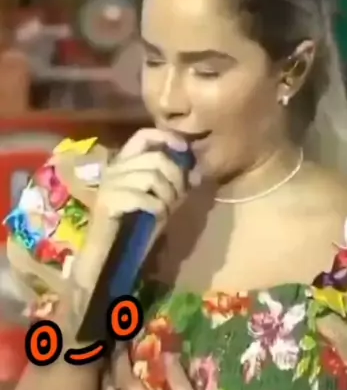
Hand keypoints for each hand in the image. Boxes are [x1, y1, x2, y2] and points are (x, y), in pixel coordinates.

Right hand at [73, 127, 199, 292]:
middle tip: (178, 196)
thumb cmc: (135, 226)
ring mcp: (109, 184)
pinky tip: (157, 216)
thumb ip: (177, 185)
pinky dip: (157, 208)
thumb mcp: (162, 201)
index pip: (143, 135)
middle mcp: (114, 168)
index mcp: (125, 163)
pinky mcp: (108, 201)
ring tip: (166, 208)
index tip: (183, 149)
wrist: (111, 253)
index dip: (166, 137)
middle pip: (156, 158)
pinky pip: (144, 197)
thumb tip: (197, 173)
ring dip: (167, 195)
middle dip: (176, 177)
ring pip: (151, 176)